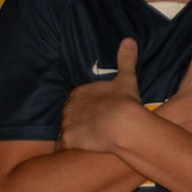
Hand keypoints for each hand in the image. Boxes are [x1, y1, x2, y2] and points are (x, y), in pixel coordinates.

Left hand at [59, 37, 148, 155]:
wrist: (123, 124)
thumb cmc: (125, 101)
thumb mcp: (126, 78)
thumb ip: (125, 60)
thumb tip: (128, 40)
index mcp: (78, 92)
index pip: (78, 100)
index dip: (89, 107)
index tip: (100, 112)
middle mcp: (68, 107)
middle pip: (70, 115)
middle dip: (80, 120)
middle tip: (96, 127)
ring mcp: (66, 124)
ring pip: (66, 130)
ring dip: (74, 135)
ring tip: (89, 140)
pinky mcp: (67, 140)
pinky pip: (63, 146)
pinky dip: (69, 149)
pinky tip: (78, 151)